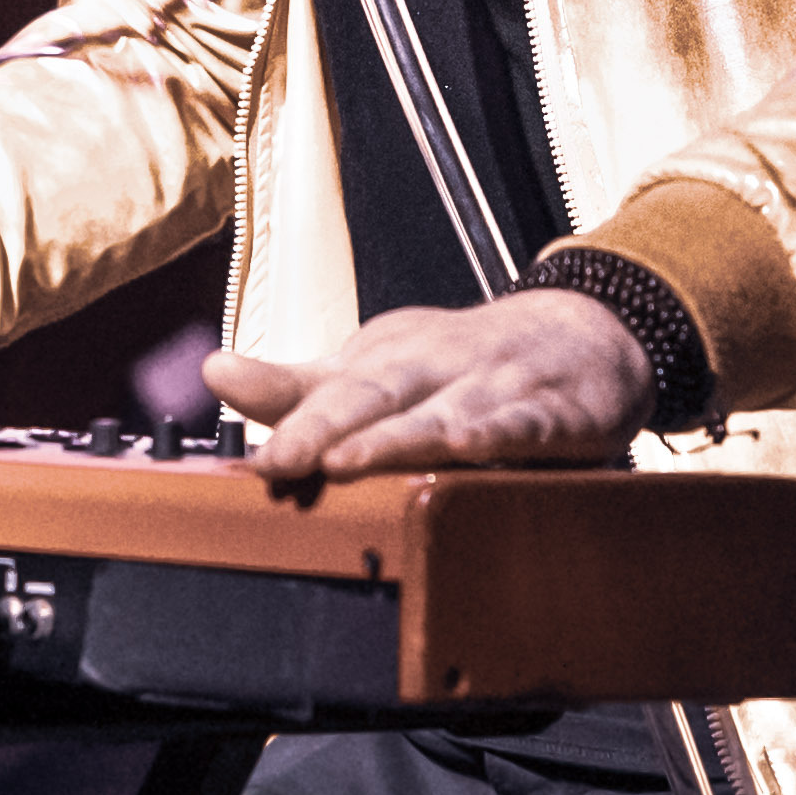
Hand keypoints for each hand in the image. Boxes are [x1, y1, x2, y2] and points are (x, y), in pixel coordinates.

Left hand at [205, 290, 645, 483]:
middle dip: (323, 427)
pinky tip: (472, 445)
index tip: (250, 455)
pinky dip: (500, 432)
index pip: (327, 390)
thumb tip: (214, 373)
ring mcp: (494, 385)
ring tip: (349, 460)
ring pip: (441, 413)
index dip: (286, 418)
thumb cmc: (459, 361)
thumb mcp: (374, 367)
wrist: (581, 333)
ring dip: (397, 437)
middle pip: (372, 395)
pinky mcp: (556, 411)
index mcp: (385, 360)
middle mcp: (433, 366)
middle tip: (280, 461)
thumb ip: (297, 386)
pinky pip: (526, 422)